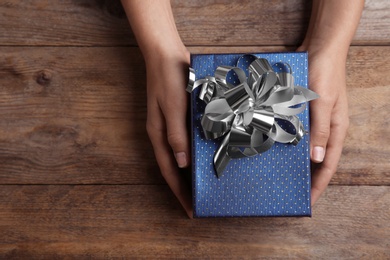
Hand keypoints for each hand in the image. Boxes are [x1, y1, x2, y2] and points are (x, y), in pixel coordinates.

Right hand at [144, 45, 192, 216]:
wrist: (166, 54)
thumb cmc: (169, 78)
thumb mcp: (173, 107)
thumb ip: (177, 134)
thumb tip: (182, 164)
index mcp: (159, 134)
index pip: (169, 171)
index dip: (180, 192)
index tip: (190, 210)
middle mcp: (164, 133)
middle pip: (175, 167)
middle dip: (186, 188)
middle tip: (200, 203)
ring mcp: (172, 125)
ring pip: (182, 156)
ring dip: (191, 172)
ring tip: (205, 187)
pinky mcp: (180, 116)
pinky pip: (188, 141)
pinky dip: (196, 153)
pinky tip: (207, 156)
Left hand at [297, 45, 349, 204]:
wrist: (319, 48)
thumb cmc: (325, 73)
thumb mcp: (324, 103)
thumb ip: (320, 129)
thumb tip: (317, 158)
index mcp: (335, 130)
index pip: (328, 165)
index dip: (319, 185)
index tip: (308, 202)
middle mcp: (324, 128)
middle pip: (316, 160)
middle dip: (306, 178)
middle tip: (291, 193)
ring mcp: (312, 120)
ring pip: (304, 148)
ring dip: (295, 162)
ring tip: (281, 176)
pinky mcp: (301, 112)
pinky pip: (294, 133)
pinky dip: (287, 143)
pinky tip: (275, 149)